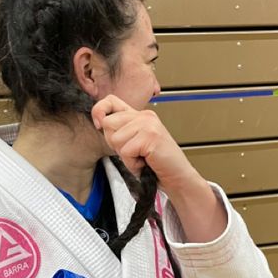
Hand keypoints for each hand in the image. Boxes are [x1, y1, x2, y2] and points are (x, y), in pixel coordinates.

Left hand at [92, 93, 226, 241]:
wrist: (178, 177)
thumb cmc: (156, 164)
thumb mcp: (134, 143)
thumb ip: (120, 131)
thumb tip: (100, 123)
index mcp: (140, 115)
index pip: (110, 101)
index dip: (99, 112)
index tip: (100, 126)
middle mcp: (144, 116)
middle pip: (108, 124)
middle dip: (115, 144)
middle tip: (134, 152)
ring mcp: (148, 124)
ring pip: (115, 139)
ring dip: (126, 156)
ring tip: (142, 158)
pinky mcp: (150, 136)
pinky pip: (125, 151)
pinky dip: (133, 163)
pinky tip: (146, 163)